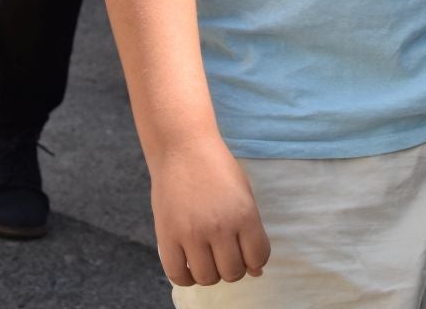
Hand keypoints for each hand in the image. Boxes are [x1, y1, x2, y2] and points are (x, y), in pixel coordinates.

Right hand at [149, 136, 270, 286]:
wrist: (183, 148)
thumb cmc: (217, 168)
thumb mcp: (244, 194)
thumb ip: (251, 232)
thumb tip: (257, 271)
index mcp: (244, 214)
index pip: (258, 257)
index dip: (255, 261)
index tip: (247, 255)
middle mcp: (219, 227)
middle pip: (233, 272)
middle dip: (234, 269)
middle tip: (226, 256)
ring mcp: (191, 233)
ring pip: (207, 277)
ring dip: (211, 274)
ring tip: (208, 259)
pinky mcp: (167, 236)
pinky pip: (177, 274)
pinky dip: (186, 277)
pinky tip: (190, 266)